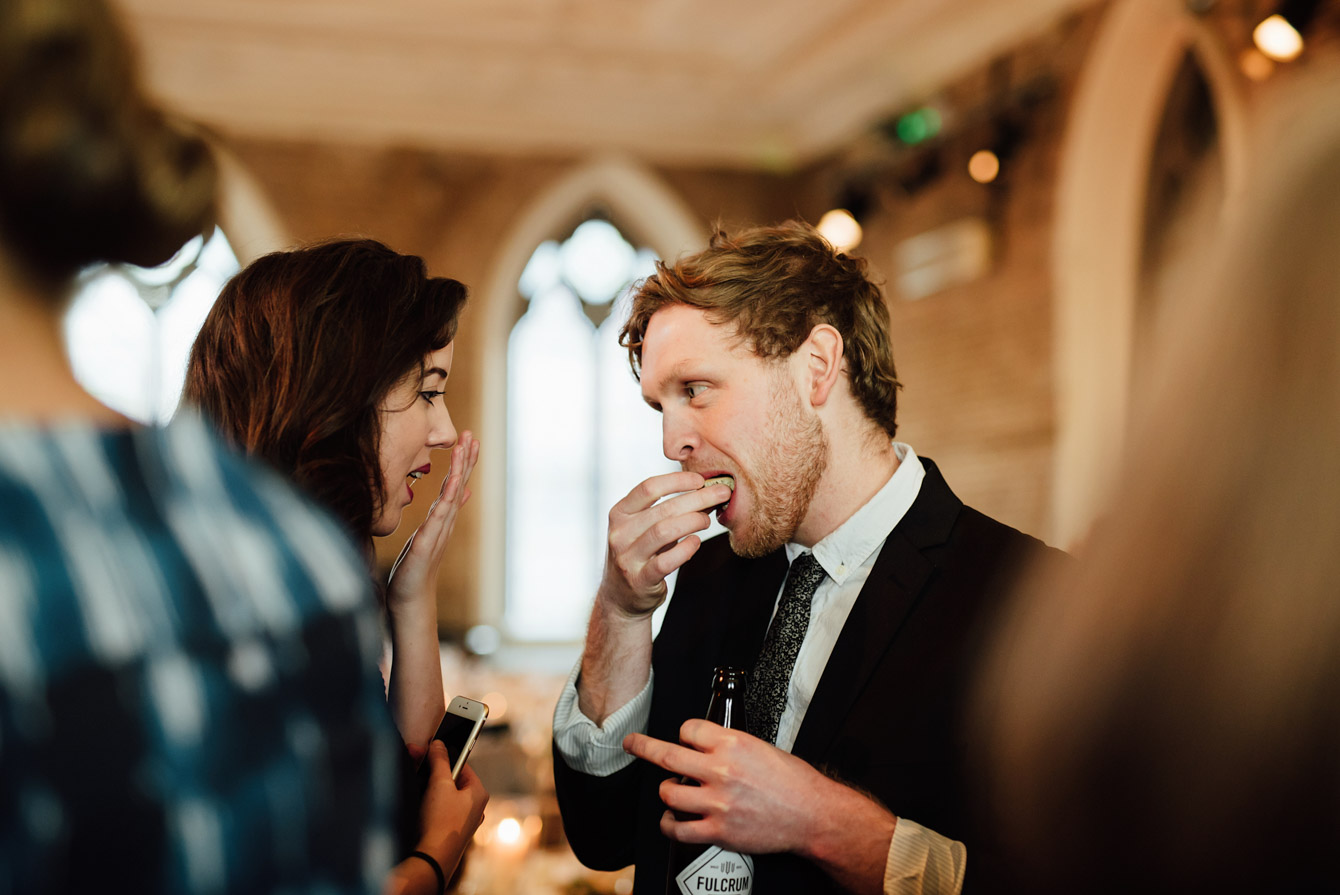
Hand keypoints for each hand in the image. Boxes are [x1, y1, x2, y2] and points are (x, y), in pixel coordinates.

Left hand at [388, 431, 479, 611]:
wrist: (411, 599)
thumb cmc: (415, 570)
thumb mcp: (428, 535)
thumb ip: (443, 514)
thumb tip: (461, 494)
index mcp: (441, 519)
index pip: (455, 485)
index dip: (464, 462)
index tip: (470, 440)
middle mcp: (443, 523)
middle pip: (458, 485)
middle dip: (466, 460)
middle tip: (472, 435)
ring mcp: (438, 532)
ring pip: (451, 496)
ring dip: (459, 471)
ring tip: (464, 449)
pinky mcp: (427, 543)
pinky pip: (439, 517)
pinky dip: (448, 499)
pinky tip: (453, 483)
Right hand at [415, 740, 488, 880]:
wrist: (431, 860)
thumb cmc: (441, 822)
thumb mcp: (440, 784)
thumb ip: (439, 761)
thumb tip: (438, 744)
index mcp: (478, 793)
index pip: (462, 764)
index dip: (444, 754)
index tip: (430, 747)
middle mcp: (473, 808)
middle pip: (451, 779)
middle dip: (431, 769)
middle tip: (415, 759)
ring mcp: (461, 821)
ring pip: (442, 795)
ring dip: (427, 785)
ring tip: (414, 780)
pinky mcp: (447, 832)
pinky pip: (438, 809)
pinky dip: (426, 802)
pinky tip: (416, 801)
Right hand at [598, 471, 730, 618]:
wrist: (621, 598)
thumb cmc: (639, 554)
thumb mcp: (642, 528)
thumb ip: (665, 510)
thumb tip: (705, 490)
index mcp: (619, 514)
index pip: (648, 488)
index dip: (677, 480)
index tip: (700, 480)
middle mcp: (619, 533)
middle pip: (663, 508)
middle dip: (697, 498)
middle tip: (721, 494)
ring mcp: (627, 558)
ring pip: (664, 531)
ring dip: (693, 521)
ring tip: (708, 520)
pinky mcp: (639, 580)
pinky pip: (666, 561)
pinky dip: (686, 549)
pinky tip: (696, 541)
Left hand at [624, 721, 830, 853]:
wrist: (812, 815)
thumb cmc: (793, 781)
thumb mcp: (761, 747)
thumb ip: (730, 746)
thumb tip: (707, 747)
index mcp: (733, 743)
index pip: (688, 730)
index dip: (684, 734)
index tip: (685, 739)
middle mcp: (721, 771)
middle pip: (667, 755)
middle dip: (643, 747)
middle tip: (632, 743)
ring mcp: (717, 803)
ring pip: (669, 793)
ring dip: (667, 791)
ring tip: (673, 792)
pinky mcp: (719, 831)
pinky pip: (678, 829)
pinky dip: (669, 824)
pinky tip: (673, 820)